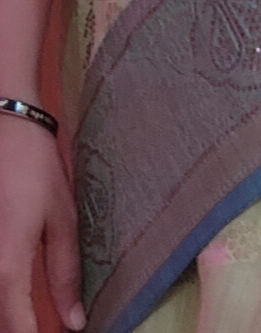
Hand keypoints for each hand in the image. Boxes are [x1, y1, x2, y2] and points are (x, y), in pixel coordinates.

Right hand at [0, 117, 83, 332]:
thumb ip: (64, 275)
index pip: (17, 329)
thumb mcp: (61, 219)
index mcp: (7, 265)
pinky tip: (15, 295)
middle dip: (21, 327)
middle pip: (1, 320)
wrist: (4, 127)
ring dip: (10, 312)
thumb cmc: (34, 169)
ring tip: (32, 314)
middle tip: (45, 326)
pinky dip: (3, 294)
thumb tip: (74, 322)